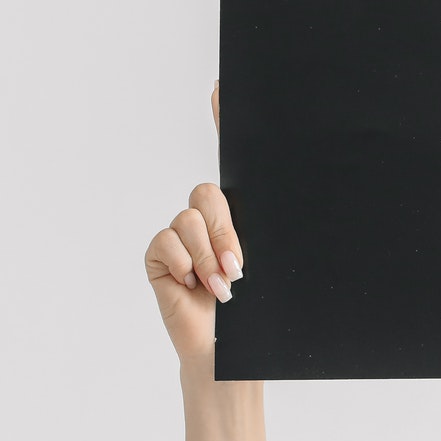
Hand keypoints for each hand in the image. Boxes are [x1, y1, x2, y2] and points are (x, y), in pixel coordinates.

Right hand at [144, 83, 244, 364]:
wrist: (232, 354)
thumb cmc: (260, 312)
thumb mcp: (272, 264)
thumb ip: (267, 233)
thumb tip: (278, 216)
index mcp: (243, 214)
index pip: (232, 158)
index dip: (223, 119)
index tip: (222, 86)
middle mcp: (210, 218)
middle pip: (210, 191)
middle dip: (227, 229)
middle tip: (241, 267)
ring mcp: (182, 235)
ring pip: (191, 216)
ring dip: (210, 253)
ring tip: (225, 285)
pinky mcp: (161, 254)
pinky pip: (168, 238)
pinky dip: (186, 263)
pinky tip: (195, 286)